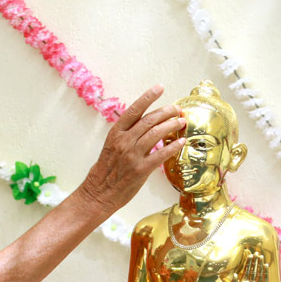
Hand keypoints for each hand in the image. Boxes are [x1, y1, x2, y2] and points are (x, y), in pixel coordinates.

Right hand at [77, 86, 185, 214]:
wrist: (98, 193)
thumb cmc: (105, 171)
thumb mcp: (111, 147)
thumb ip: (127, 135)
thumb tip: (145, 126)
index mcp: (116, 133)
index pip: (134, 110)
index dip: (148, 97)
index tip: (159, 88)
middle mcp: (124, 141)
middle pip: (149, 120)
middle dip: (167, 112)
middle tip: (177, 109)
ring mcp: (132, 155)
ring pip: (156, 133)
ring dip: (172, 126)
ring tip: (181, 122)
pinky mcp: (140, 169)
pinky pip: (161, 154)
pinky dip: (173, 147)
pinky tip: (181, 142)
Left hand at [230, 248, 267, 281]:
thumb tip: (235, 274)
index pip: (245, 271)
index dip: (247, 263)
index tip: (249, 254)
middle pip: (253, 270)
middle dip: (254, 261)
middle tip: (256, 252)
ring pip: (259, 273)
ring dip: (260, 265)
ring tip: (261, 256)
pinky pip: (264, 281)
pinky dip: (265, 274)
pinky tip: (265, 266)